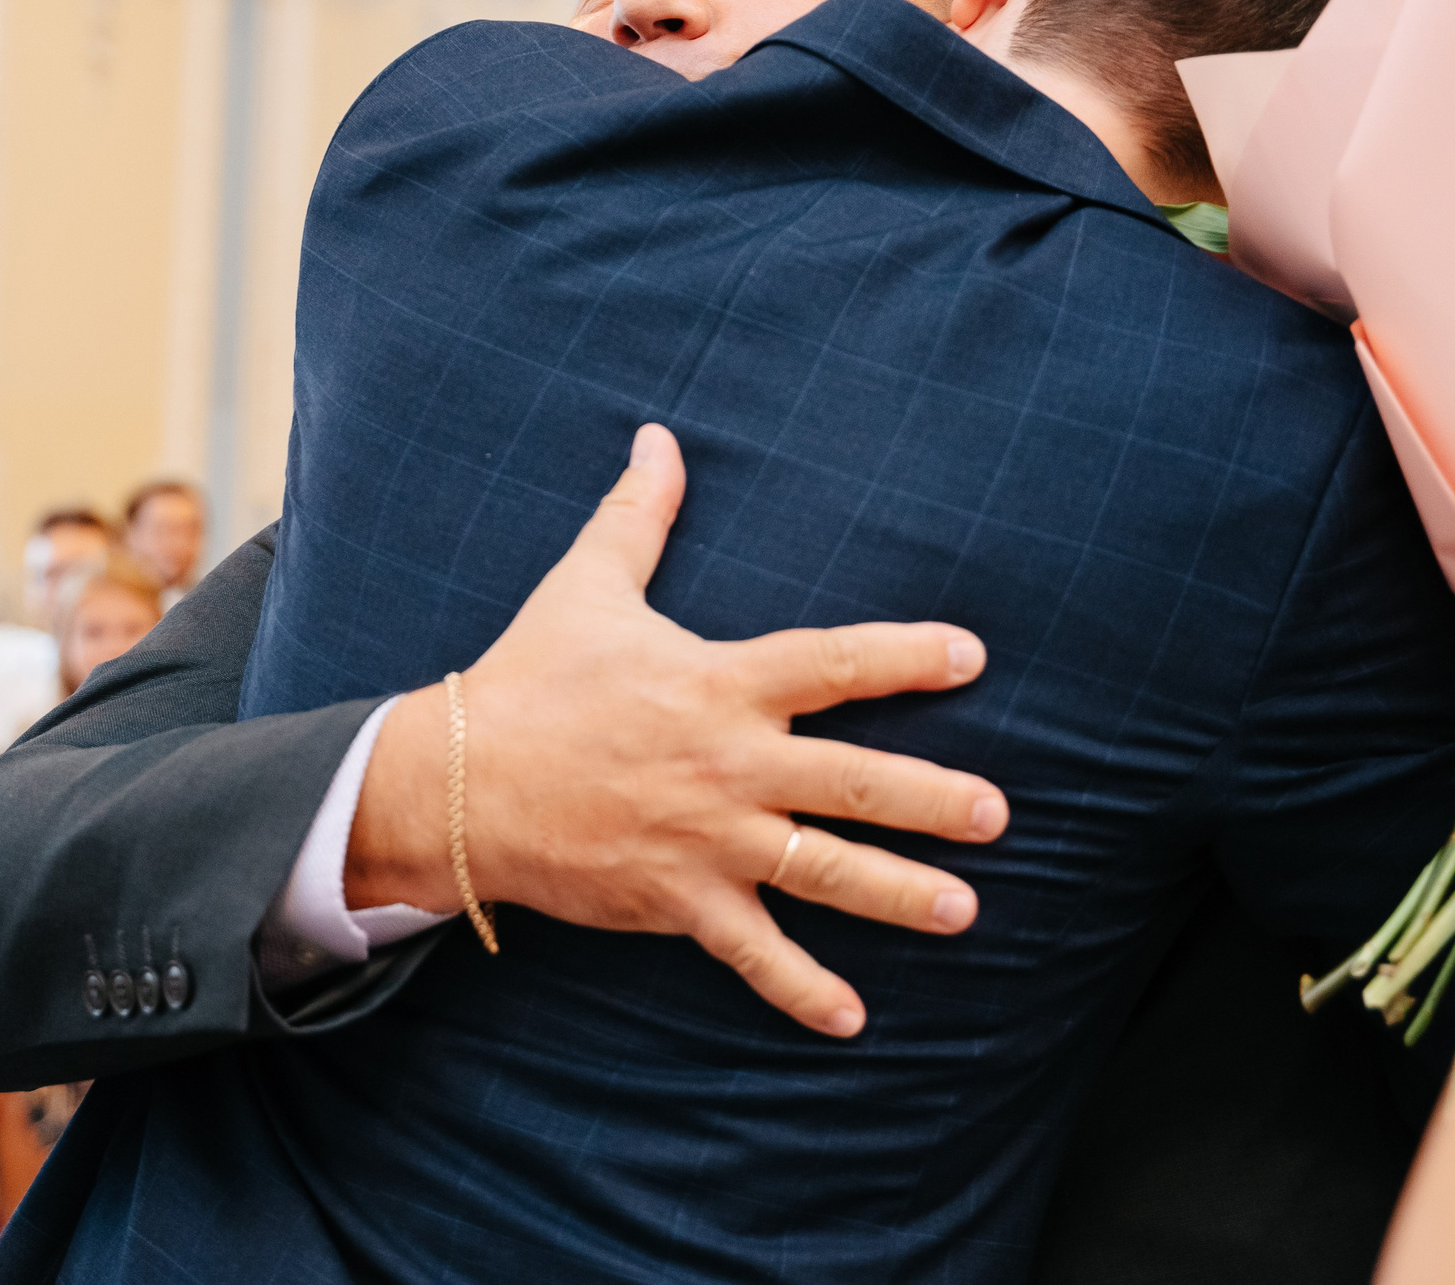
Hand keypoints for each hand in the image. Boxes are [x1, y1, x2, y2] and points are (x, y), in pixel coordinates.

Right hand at [347, 423, 1004, 1038]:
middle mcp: (728, 764)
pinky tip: (853, 1017)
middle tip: (999, 814)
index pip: (832, 664)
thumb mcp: (586, 585)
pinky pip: (752, 951)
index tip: (971, 656)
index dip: (905, 657)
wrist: (456, 783)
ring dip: (897, 894)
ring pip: (821, 871)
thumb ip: (638, 514)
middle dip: (930, 799)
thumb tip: (659, 436)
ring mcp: (707, 840)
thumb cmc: (528, 679)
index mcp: (719, 684)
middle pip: (851, 782)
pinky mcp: (677, 900)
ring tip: (965, 910)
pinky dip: (800, 988)